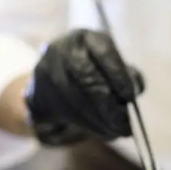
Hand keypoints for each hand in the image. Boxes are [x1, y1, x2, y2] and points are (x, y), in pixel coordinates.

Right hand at [25, 29, 143, 145]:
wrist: (50, 76)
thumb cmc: (92, 70)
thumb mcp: (111, 63)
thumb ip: (128, 75)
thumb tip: (133, 90)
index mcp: (85, 37)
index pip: (104, 53)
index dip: (118, 76)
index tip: (130, 97)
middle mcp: (61, 50)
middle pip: (86, 79)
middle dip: (108, 106)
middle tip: (124, 125)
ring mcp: (45, 72)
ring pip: (75, 101)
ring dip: (99, 121)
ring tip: (116, 131)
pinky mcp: (36, 94)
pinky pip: (63, 114)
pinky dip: (86, 126)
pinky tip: (100, 131)